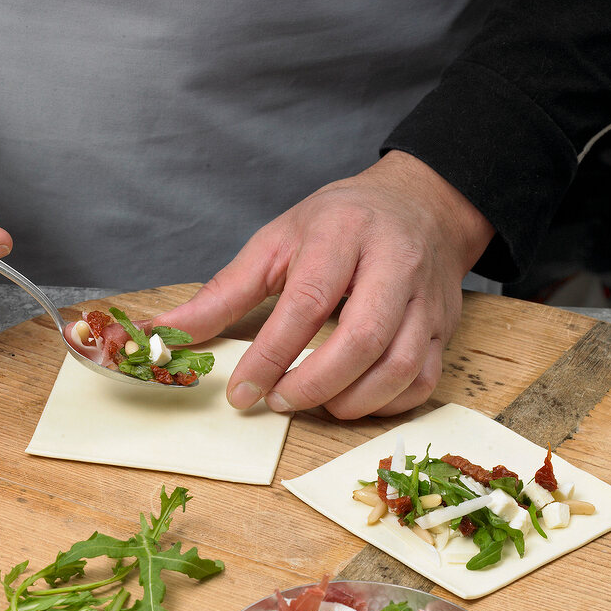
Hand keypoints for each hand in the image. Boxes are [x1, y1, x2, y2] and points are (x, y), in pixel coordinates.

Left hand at [151, 151, 494, 418]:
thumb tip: (164, 333)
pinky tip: (351, 400)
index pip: (307, 303)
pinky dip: (385, 404)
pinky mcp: (446, 327)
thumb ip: (222, 292)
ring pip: (401, 366)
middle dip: (314, 384)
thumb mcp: (276, 242)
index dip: (271, 355)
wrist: (420, 205)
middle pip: (363, 338)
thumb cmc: (339, 225)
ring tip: (313, 403)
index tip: (240, 392)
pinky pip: (423, 381)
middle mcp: (394, 264)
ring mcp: (427, 299)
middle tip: (278, 402)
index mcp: (342, 234)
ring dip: (351, 401)